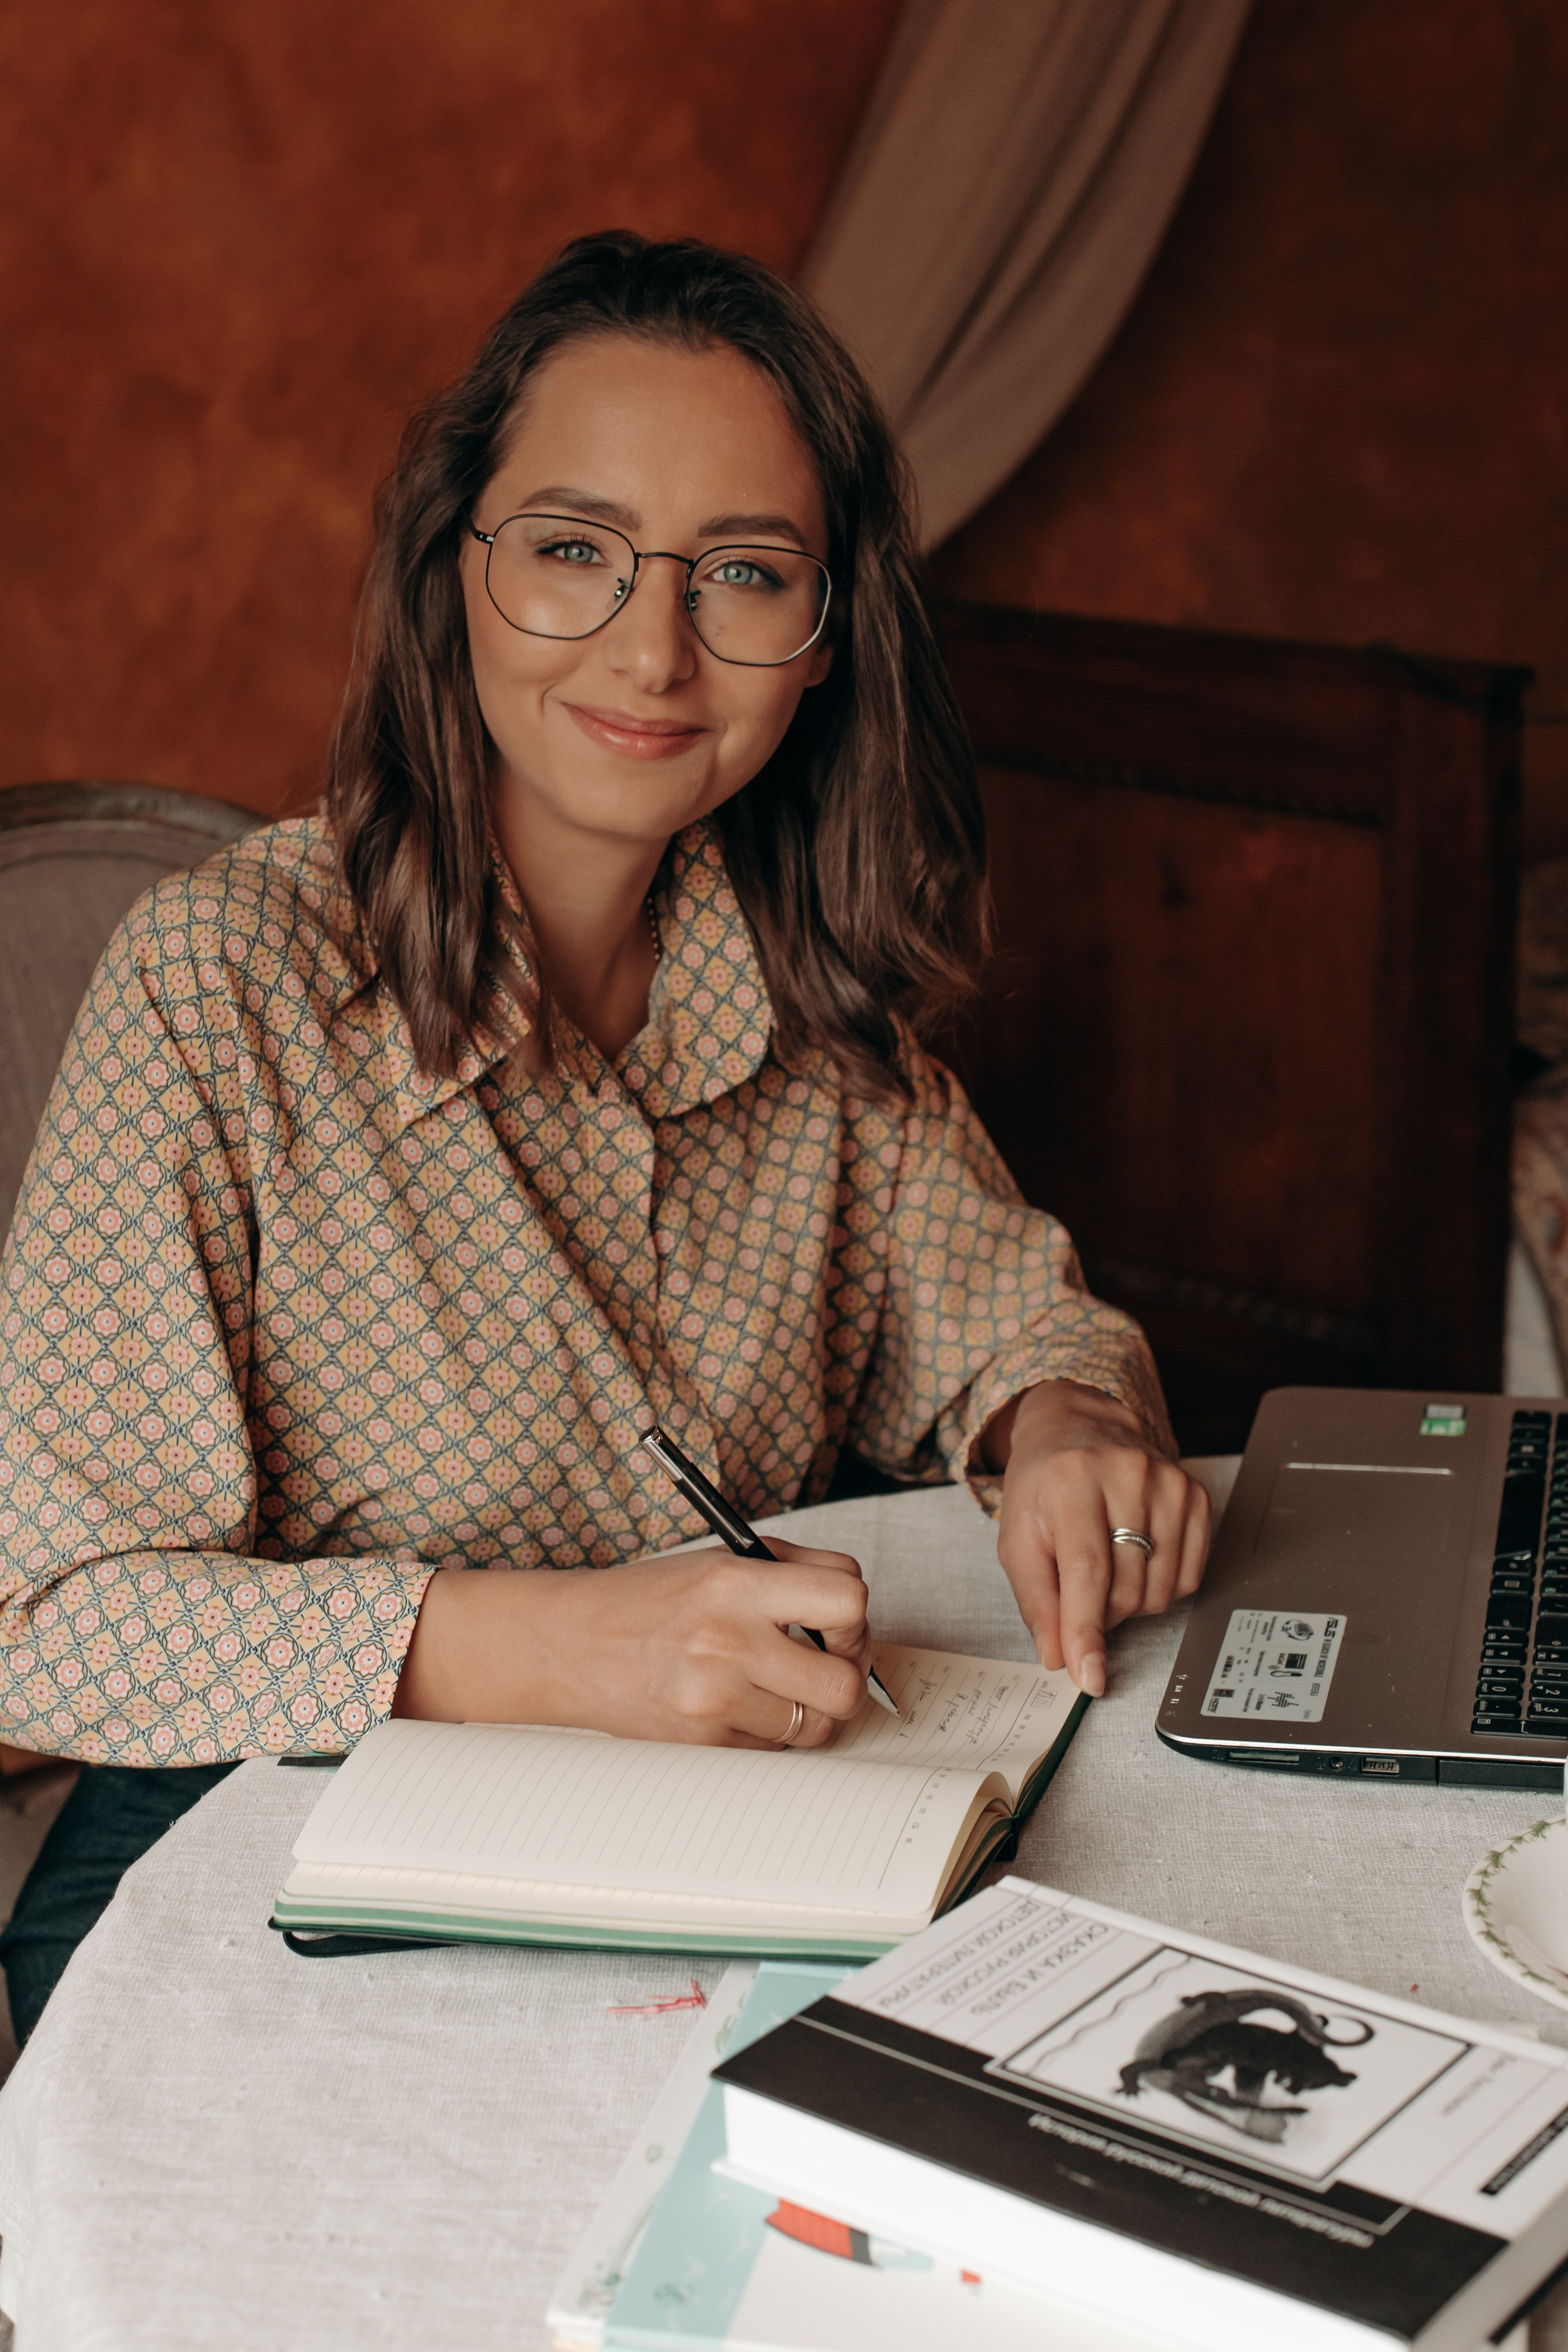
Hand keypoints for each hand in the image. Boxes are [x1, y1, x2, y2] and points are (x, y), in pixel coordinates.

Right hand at [393, 1538, 871, 1747]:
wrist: (571, 1645)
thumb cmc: (650, 1599)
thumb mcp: (721, 1559)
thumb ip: (793, 1573)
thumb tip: (856, 1611)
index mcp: (735, 1584)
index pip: (847, 1599)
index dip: (855, 1617)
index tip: (839, 1623)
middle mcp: (726, 1642)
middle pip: (843, 1683)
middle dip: (845, 1675)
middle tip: (826, 1664)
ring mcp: (713, 1700)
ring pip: (815, 1727)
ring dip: (810, 1710)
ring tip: (780, 1686)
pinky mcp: (702, 1743)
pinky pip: (773, 1749)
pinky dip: (769, 1731)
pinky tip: (740, 1704)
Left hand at [983, 1380, 1209, 1697]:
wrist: (1077, 1430)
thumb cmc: (1043, 1488)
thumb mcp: (1019, 1539)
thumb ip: (1036, 1601)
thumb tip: (1057, 1656)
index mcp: (1071, 1480)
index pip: (1086, 1571)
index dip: (1086, 1630)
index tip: (1088, 1676)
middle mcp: (1126, 1473)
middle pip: (1126, 1588)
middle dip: (1101, 1613)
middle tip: (1080, 1592)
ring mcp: (1169, 1481)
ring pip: (1161, 1590)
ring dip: (1130, 1602)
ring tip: (1107, 1568)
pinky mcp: (1196, 1494)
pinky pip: (1189, 1578)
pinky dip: (1160, 1587)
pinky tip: (1137, 1559)